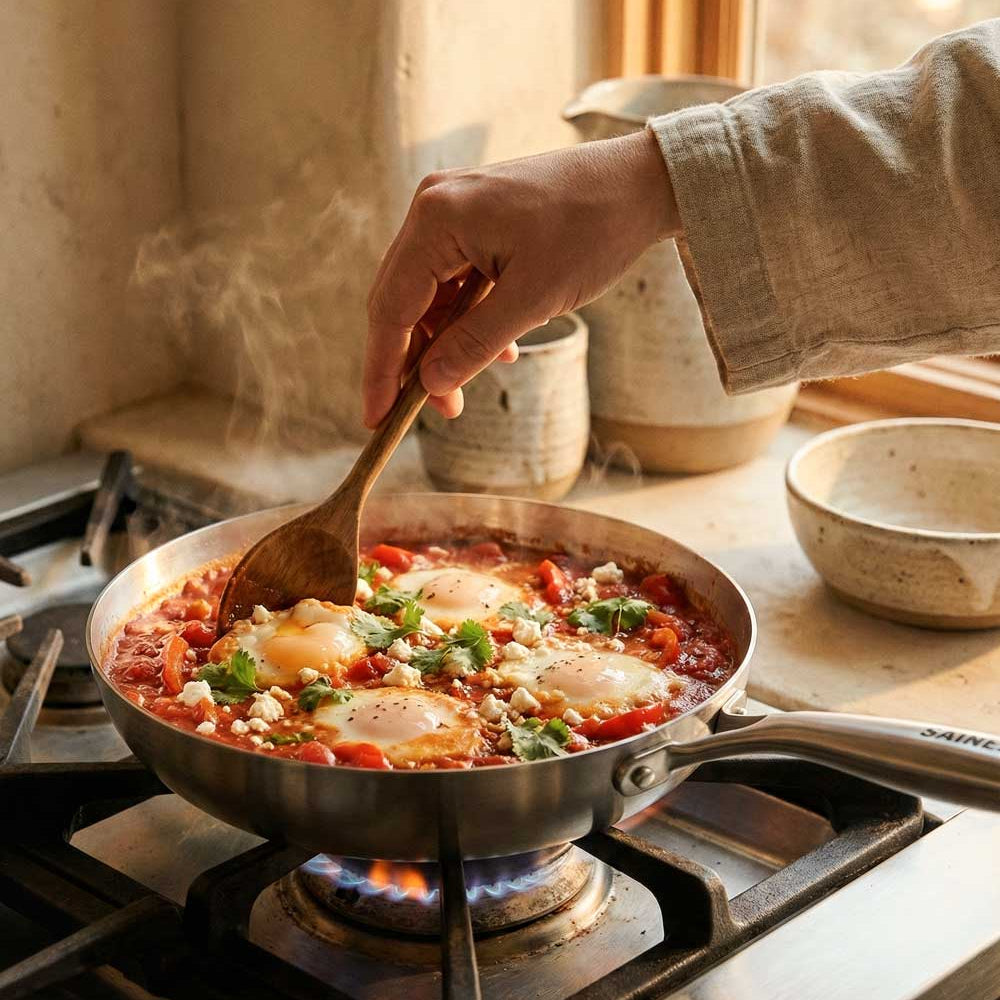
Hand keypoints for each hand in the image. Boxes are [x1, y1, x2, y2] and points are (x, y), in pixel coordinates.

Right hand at [363, 128, 679, 426]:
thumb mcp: (532, 300)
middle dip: (415, 361)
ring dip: (447, 343)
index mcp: (437, 219)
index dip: (382, 369)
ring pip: (430, 295)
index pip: (391, 308)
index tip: (378, 418)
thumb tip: (430, 385)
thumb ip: (474, 344)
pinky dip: (468, 319)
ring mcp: (454, 210)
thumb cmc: (591, 231)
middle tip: (432, 412)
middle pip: (402, 301)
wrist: (639, 184)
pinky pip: (456, 280)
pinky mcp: (476, 219)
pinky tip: (499, 349)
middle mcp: (434, 207)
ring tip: (470, 385)